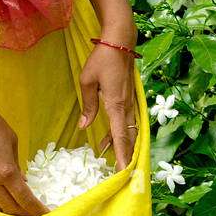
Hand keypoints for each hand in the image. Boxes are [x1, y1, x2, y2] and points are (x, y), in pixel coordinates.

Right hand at [0, 103, 47, 215]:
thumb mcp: (13, 144)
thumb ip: (17, 166)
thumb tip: (22, 181)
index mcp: (6, 172)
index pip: (25, 199)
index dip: (36, 209)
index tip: (46, 215)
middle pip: (10, 208)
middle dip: (23, 213)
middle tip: (33, 214)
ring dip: (8, 210)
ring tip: (18, 209)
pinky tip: (1, 199)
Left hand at [77, 38, 137, 171]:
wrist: (121, 41)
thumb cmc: (102, 59)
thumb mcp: (87, 81)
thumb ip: (88, 105)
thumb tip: (84, 126)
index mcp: (117, 104)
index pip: (121, 136)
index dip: (123, 156)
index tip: (124, 172)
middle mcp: (127, 106)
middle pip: (129, 137)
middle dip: (126, 156)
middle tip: (120, 174)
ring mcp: (131, 102)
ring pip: (129, 130)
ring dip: (121, 145)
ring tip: (106, 156)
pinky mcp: (130, 98)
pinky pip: (127, 121)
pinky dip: (121, 133)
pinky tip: (108, 138)